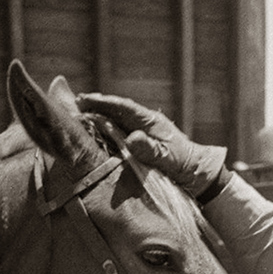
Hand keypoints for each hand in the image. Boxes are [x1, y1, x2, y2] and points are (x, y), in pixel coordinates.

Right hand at [76, 93, 228, 198]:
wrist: (199, 175)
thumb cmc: (185, 165)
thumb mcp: (168, 158)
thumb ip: (150, 150)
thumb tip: (131, 139)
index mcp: (151, 121)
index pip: (123, 107)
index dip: (103, 102)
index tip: (84, 99)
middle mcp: (145, 123)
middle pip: (116, 110)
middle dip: (95, 106)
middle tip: (74, 104)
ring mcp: (143, 133)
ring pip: (116, 120)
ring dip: (98, 117)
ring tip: (78, 114)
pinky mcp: (141, 143)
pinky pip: (119, 133)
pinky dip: (105, 130)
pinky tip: (93, 132)